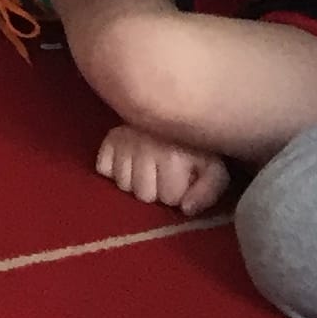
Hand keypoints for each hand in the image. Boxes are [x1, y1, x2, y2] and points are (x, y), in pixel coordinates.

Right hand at [93, 123, 229, 214]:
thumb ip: (208, 192)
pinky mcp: (108, 139)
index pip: (169, 198)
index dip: (178, 192)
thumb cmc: (196, 146)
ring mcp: (122, 142)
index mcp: (172, 157)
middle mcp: (142, 148)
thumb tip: (186, 209)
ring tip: (147, 169)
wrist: (177, 108)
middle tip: (164, 175)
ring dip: (135, 181)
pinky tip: (129, 162)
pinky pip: (103, 169)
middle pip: (142, 194)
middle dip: (156, 190)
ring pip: (122, 184)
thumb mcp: (213, 169)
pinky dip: (113, 169)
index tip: (183, 178)